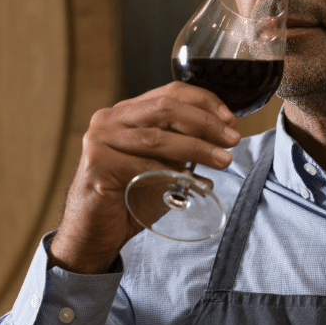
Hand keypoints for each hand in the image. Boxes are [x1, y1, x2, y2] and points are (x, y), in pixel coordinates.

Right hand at [49, 82, 239, 272]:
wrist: (93, 232)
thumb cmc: (130, 197)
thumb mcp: (163, 165)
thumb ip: (185, 149)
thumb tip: (224, 139)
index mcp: (126, 112)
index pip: (171, 92)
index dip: (205, 102)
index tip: (231, 120)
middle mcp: (110, 119)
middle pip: (166, 108)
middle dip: (205, 123)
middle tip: (232, 139)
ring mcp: (100, 140)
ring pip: (158, 137)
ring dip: (197, 148)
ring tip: (224, 160)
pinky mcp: (97, 165)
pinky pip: (144, 167)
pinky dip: (174, 174)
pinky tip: (196, 183)